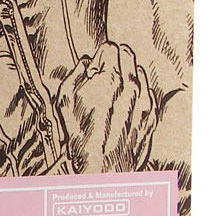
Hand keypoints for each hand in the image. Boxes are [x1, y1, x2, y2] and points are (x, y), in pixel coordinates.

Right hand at [56, 42, 156, 172]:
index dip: (98, 56)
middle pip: (128, 55)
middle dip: (114, 61)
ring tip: (112, 93)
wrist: (102, 168)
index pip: (110, 48)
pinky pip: (148, 94)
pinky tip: (123, 106)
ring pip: (140, 73)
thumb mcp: (64, 100)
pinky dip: (138, 95)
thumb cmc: (81, 137)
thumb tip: (84, 64)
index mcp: (109, 77)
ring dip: (127, 77)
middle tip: (102, 75)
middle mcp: (131, 86)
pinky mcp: (151, 115)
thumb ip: (75, 74)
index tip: (93, 67)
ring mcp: (144, 100)